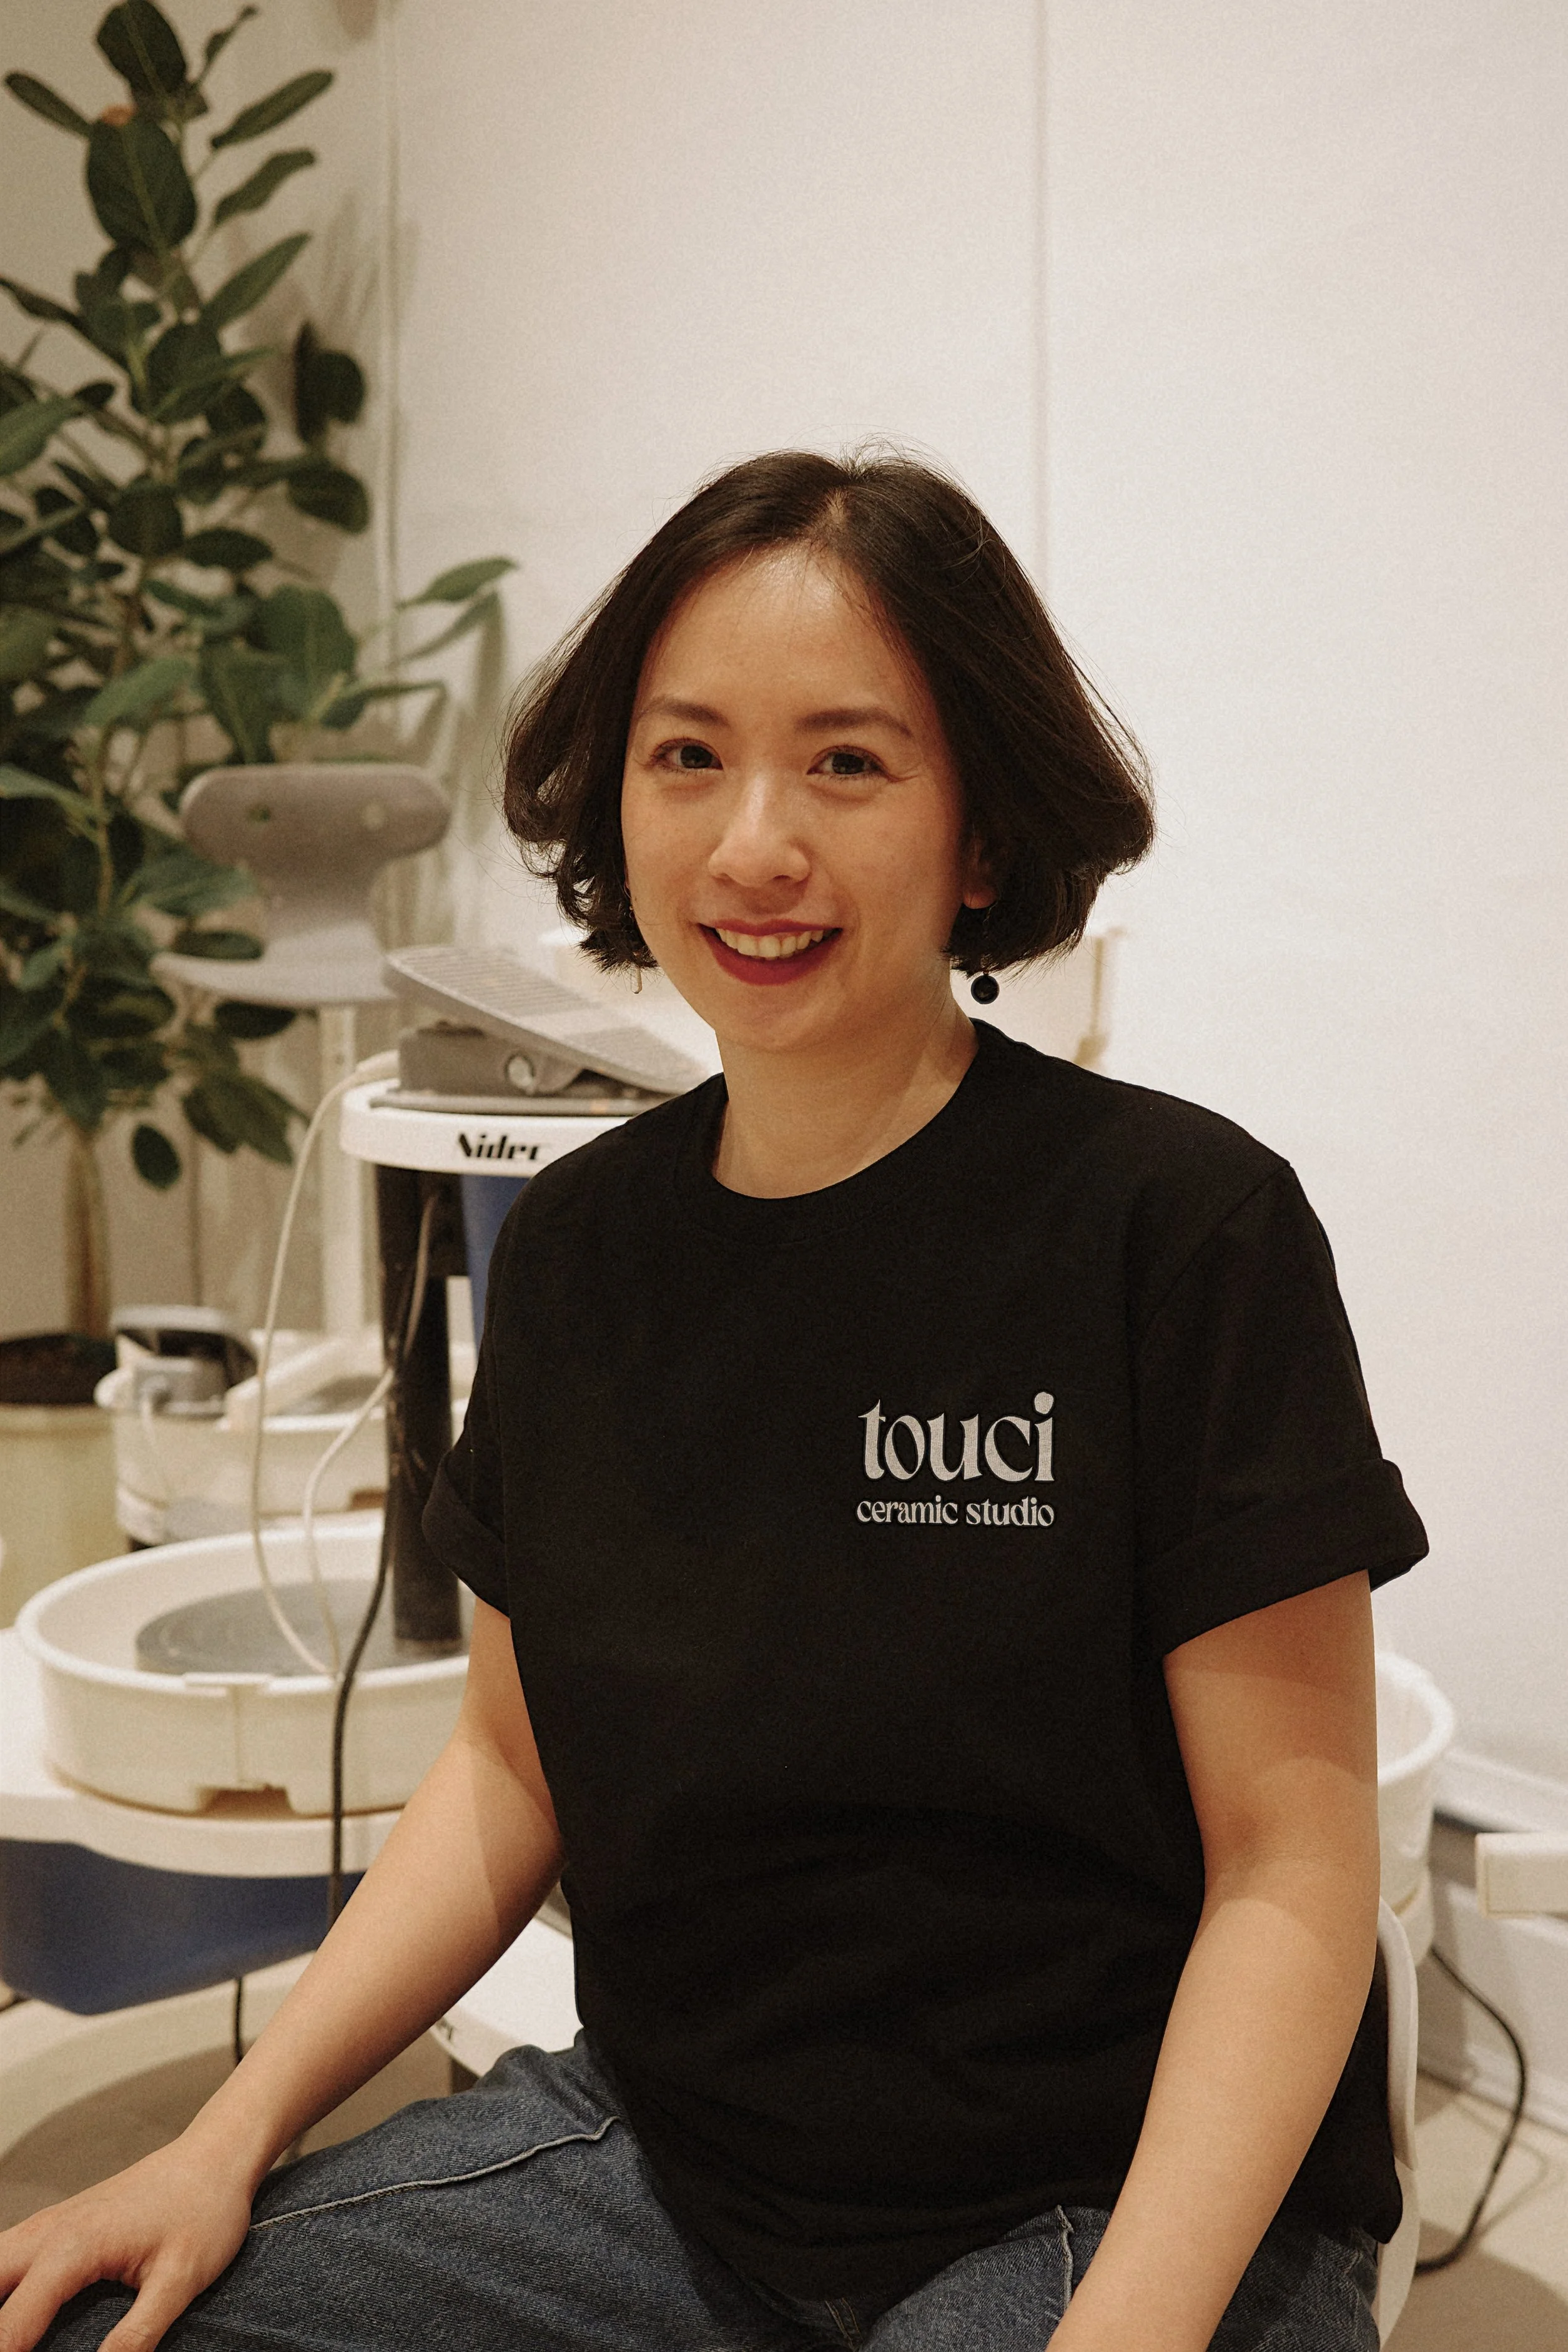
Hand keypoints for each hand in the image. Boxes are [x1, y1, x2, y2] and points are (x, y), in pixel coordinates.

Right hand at [0, 2134, 254, 2351]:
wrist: (215, 2156)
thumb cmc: (203, 2213)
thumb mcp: (180, 2281)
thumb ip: (137, 2335)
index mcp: (73, 2247)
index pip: (13, 2324)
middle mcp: (50, 2231)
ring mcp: (49, 2222)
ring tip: (10, 2340)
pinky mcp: (57, 2223)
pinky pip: (6, 2254)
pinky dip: (2, 2284)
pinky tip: (12, 2308)